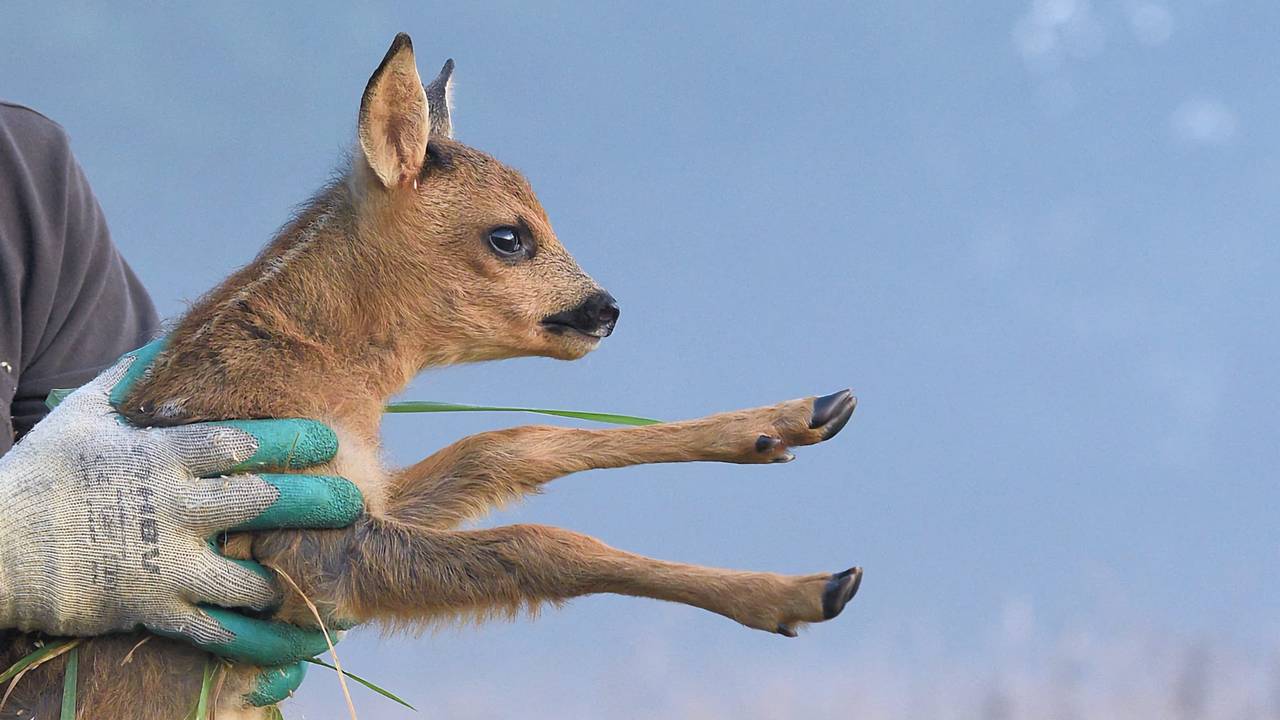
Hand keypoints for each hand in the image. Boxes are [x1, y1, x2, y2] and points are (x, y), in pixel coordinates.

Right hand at [0, 339, 362, 704]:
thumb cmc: (42, 473)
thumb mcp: (84, 411)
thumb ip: (135, 376)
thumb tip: (174, 342)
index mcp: (160, 457)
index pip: (240, 442)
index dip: (293, 440)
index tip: (332, 438)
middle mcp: (170, 511)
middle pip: (262, 505)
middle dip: (318, 503)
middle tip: (357, 501)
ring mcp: (163, 566)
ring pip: (251, 579)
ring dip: (300, 580)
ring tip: (341, 578)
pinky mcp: (153, 611)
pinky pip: (221, 634)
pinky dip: (266, 643)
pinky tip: (302, 644)